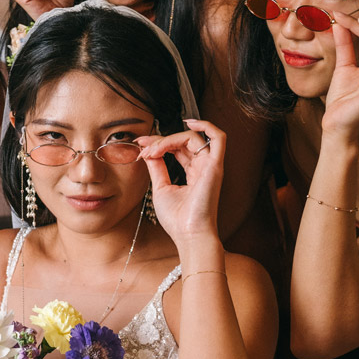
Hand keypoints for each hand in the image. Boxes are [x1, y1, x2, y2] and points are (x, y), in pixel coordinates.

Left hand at [137, 118, 224, 246]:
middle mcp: (204, 167)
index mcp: (193, 173)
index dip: (158, 143)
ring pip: (192, 137)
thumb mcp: (161, 188)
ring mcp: (211, 166)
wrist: (189, 236)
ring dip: (169, 139)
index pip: (177, 148)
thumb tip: (147, 151)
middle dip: (159, 140)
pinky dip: (206, 125)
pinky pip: (218, 138)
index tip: (140, 146)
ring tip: (153, 149)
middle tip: (142, 146)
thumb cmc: (178, 219)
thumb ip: (157, 168)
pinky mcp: (215, 167)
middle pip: (182, 141)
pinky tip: (189, 122)